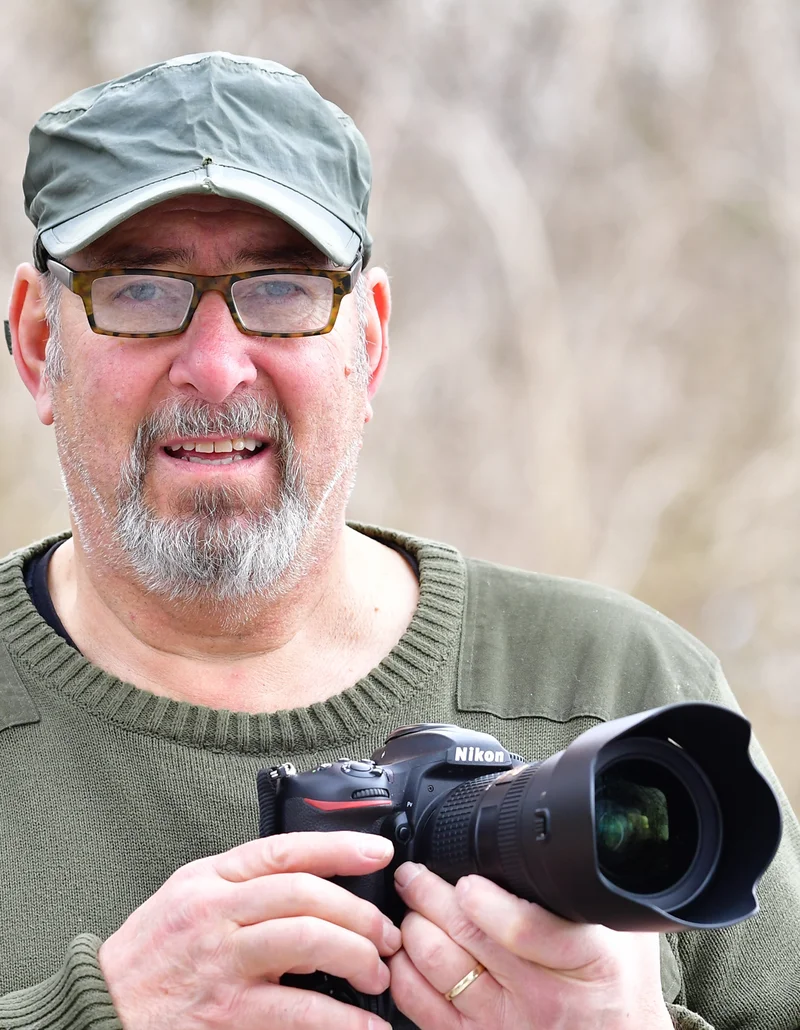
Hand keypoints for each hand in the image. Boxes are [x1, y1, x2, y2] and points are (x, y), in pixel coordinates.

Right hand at [98, 832, 400, 1029]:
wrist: (98, 1012)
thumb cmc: (147, 958)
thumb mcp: (185, 898)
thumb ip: (239, 885)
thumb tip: (309, 882)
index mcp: (209, 878)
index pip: (284, 851)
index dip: (338, 847)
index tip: (379, 852)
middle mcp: (216, 911)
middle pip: (305, 894)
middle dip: (358, 913)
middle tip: (387, 935)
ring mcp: (221, 961)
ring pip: (307, 939)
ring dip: (356, 955)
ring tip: (378, 974)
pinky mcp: (225, 1012)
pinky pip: (296, 1010)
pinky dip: (339, 1019)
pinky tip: (364, 1026)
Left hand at [389, 863, 673, 1029]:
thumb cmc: (619, 987)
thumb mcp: (623, 930)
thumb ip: (593, 889)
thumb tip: (575, 837)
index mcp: (582, 959)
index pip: (524, 930)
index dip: (484, 902)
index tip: (465, 880)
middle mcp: (542, 995)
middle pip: (469, 940)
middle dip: (429, 897)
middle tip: (413, 874)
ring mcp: (507, 1022)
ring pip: (438, 969)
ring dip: (414, 928)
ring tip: (409, 903)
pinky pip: (422, 1009)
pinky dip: (405, 973)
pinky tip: (405, 950)